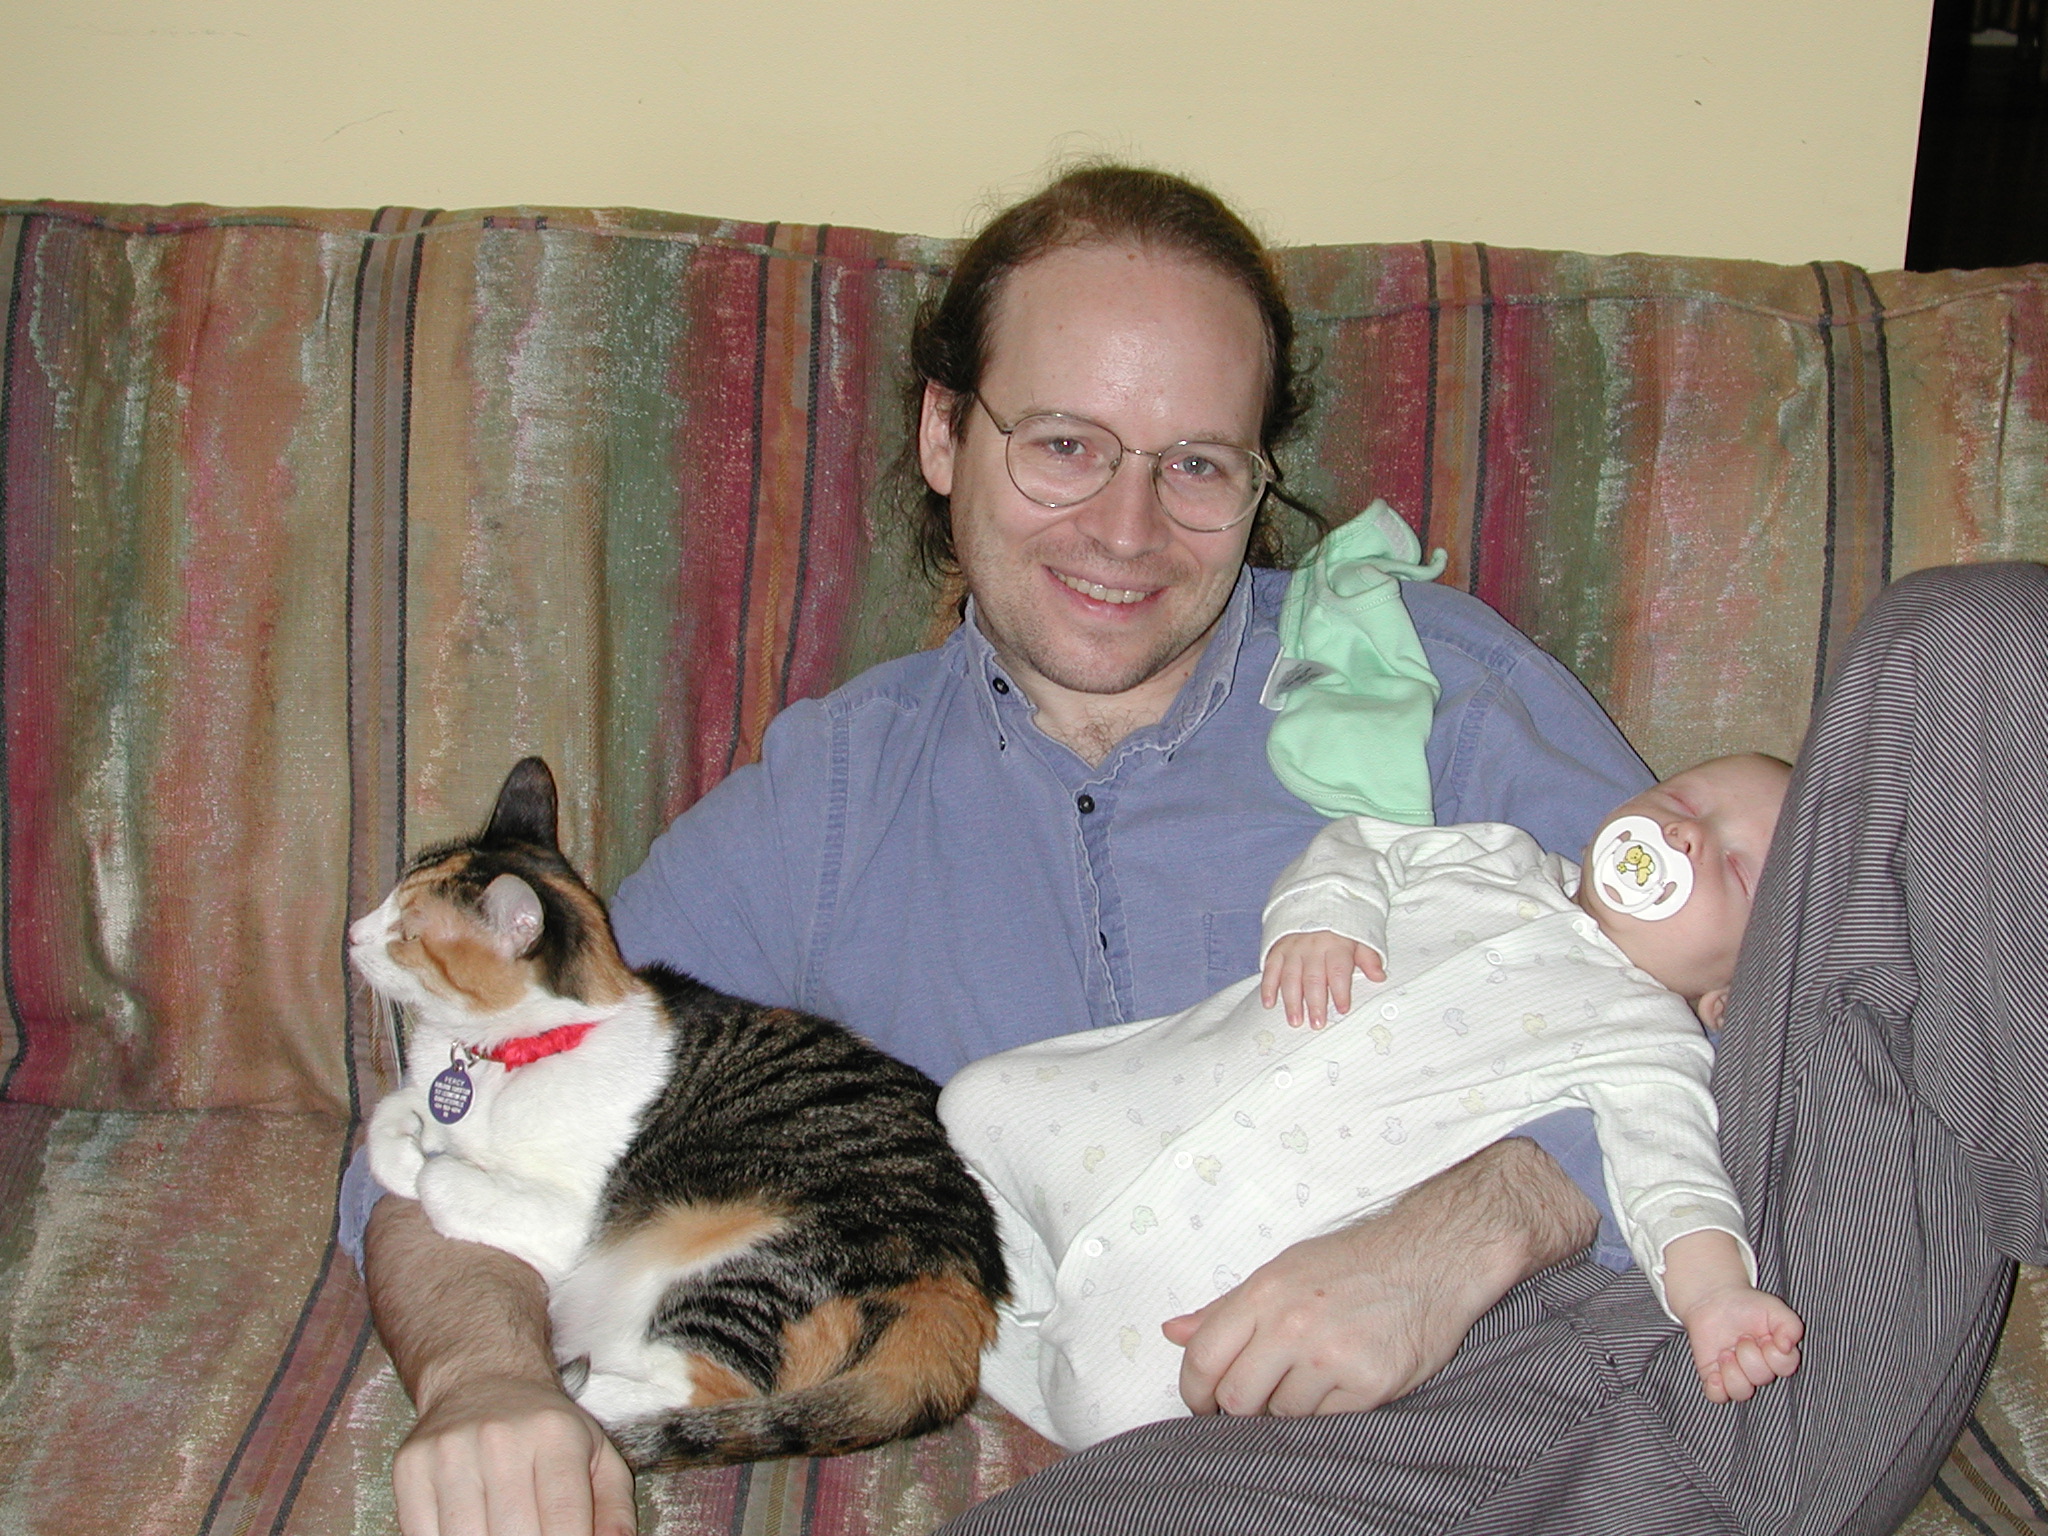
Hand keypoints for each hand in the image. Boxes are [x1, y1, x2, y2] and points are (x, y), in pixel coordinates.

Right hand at [394, 1376, 636, 1535]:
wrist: (483, 1378)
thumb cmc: (545, 1431)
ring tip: (503, 1531)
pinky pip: (423, 1535)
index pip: (564, 1522)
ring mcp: (451, 1453)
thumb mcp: (596, 1455)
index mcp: (555, 1437)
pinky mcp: (411, 1468)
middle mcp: (500, 1441)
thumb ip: (614, 1510)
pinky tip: (471, 1529)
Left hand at [1162, 1137, 1598, 1417]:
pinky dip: (1328, 1412)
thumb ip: (1227, 1308)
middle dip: (1239, 1409)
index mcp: (1264, 1292)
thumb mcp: (1284, 1270)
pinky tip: (1341, 1383)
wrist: (1433, 1256)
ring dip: (1289, 1409)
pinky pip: (1327, 1423)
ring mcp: (1332, 1357)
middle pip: (1236, 1400)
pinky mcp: (1369, 1385)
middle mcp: (1293, 1325)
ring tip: (1311, 1378)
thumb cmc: (1354, 1262)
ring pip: (1283, 1416)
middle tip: (1257, 1399)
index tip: (1203, 1402)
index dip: (1194, 1391)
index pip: (1204, 1358)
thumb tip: (1173, 1333)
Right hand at [1261, 931, 1385, 1027]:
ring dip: (1292, 1001)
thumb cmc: (1340, 924)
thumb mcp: (1359, 936)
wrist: (1314, 897)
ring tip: (1295, 1020)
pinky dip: (1268, 987)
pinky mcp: (1277, 948)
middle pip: (1313, 978)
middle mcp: (1312, 947)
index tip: (1342, 1009)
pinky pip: (1270, 969)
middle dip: (1315, 1003)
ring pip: (1290, 977)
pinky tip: (1269, 1004)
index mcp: (1335, 945)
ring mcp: (1293, 948)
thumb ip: (1368, 957)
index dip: (1341, 991)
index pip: (1338, 971)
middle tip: (1317, 1024)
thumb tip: (1379, 977)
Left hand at [1680, 1287, 1802, 1403]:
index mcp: (1777, 1356)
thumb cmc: (1746, 1305)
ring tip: (1726, 1352)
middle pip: (1762, 1378)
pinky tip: (1715, 1372)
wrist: (1713, 1300)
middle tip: (1741, 1337)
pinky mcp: (1714, 1377)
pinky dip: (1716, 1388)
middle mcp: (1759, 1370)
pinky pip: (1717, 1396)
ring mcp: (1737, 1375)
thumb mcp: (1774, 1309)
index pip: (1785, 1368)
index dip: (1773, 1353)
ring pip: (1742, 1392)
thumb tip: (1787, 1347)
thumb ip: (1790, 1325)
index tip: (1763, 1335)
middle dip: (1749, 1354)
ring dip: (1732, 1370)